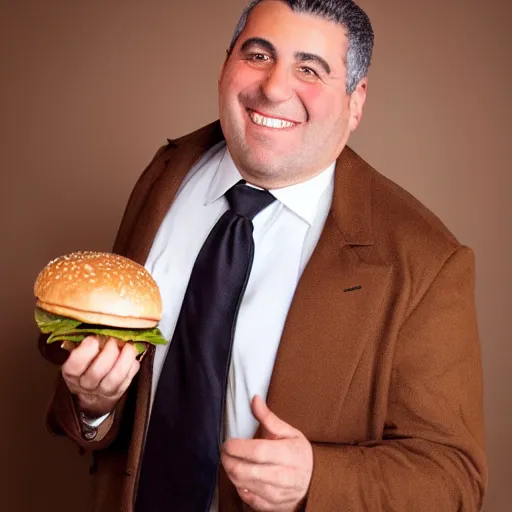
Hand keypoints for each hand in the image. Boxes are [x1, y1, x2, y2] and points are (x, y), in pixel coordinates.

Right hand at [61, 336, 139, 416]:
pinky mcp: (119, 391)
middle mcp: (86, 384)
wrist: (93, 393)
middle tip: (114, 340)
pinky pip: (128, 379)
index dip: (85, 351)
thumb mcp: (78, 355)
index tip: (93, 339)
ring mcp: (103, 391)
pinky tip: (132, 355)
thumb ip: (84, 343)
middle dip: (109, 352)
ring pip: (114, 378)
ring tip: (128, 346)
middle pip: (96, 372)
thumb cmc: (86, 367)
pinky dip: (132, 365)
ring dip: (125, 359)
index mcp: (72, 372)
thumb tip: (97, 328)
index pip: (75, 365)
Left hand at [221, 395, 312, 510]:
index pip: (257, 451)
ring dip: (231, 473)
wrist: (315, 482)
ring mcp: (277, 494)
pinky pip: (248, 500)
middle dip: (228, 460)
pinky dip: (239, 488)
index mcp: (288, 454)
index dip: (237, 447)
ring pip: (243, 486)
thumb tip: (254, 399)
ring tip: (230, 462)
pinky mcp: (272, 507)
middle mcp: (283, 477)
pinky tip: (240, 478)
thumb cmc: (299, 453)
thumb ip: (268, 417)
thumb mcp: (289, 432)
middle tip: (224, 452)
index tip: (227, 442)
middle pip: (245, 471)